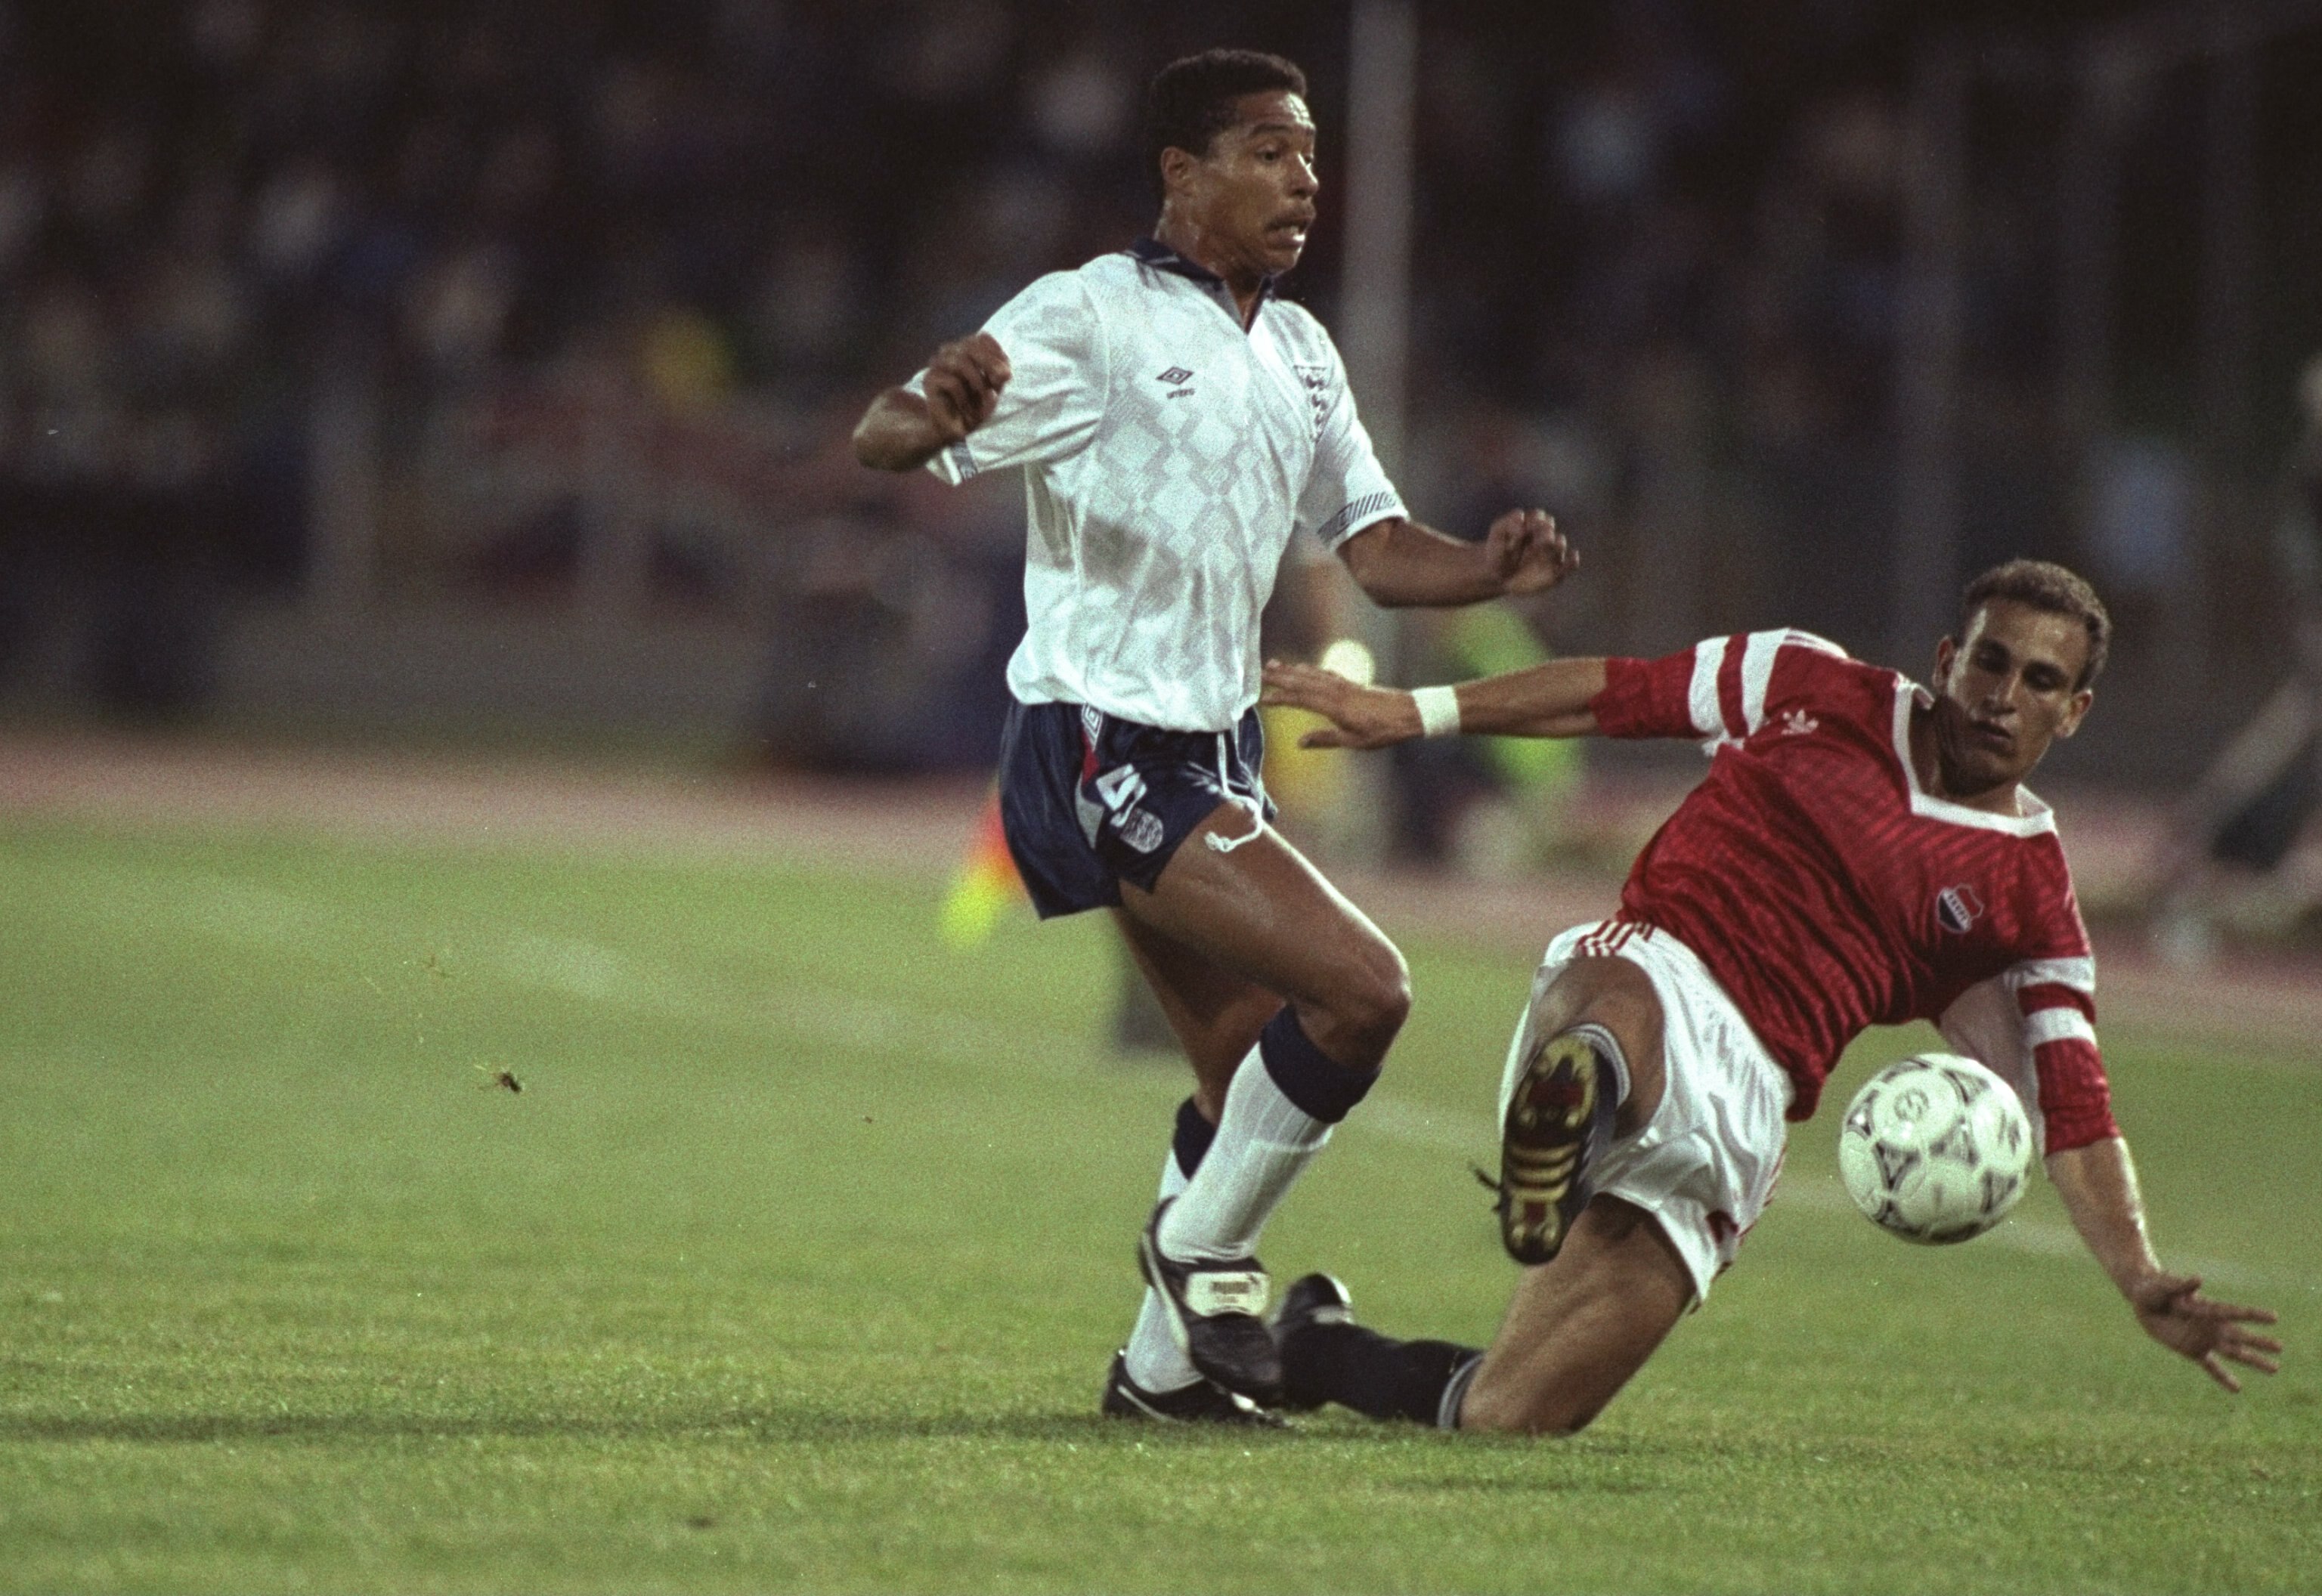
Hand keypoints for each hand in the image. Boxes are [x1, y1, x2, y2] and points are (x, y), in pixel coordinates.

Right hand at [922, 333, 1010, 443]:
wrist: (953, 428)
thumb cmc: (975, 405)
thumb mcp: (994, 390)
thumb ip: (999, 378)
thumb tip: (1005, 372)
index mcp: (966, 349)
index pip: (982, 338)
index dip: (996, 353)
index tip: (1007, 374)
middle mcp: (950, 352)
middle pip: (970, 345)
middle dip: (989, 363)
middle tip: (999, 382)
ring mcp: (937, 364)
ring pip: (961, 362)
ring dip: (977, 381)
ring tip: (982, 398)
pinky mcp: (929, 380)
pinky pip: (952, 382)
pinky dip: (964, 397)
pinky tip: (966, 408)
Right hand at [1261, 660, 1421, 748]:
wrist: (1409, 713)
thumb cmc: (1383, 731)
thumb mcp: (1354, 742)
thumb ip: (1326, 739)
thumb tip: (1300, 742)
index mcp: (1335, 706)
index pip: (1301, 699)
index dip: (1281, 698)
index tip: (1263, 699)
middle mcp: (1337, 691)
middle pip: (1303, 681)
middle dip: (1281, 677)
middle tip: (1261, 672)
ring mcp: (1344, 685)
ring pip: (1313, 674)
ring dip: (1292, 669)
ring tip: (1275, 664)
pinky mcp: (1351, 683)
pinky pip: (1325, 673)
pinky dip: (1311, 669)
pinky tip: (1303, 668)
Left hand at [1484, 509, 1577, 596]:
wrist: (1498, 577)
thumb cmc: (1496, 553)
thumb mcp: (1496, 534)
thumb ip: (1507, 523)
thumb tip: (1521, 517)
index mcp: (1531, 525)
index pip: (1539, 516)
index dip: (1533, 521)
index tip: (1523, 530)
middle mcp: (1544, 537)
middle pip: (1549, 528)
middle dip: (1543, 533)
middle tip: (1534, 543)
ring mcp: (1551, 553)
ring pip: (1560, 543)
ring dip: (1554, 544)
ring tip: (1544, 550)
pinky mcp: (1556, 571)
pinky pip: (1570, 565)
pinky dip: (1573, 561)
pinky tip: (1572, 557)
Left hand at [2128, 1271, 2281, 1391]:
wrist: (2143, 1300)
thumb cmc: (2156, 1288)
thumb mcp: (2165, 1286)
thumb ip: (2182, 1285)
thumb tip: (2199, 1280)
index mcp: (2208, 1307)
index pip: (2235, 1312)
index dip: (2254, 1314)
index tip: (2274, 1317)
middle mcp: (2211, 1325)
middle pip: (2240, 1335)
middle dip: (2260, 1342)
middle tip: (2281, 1348)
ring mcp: (2204, 1339)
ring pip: (2234, 1353)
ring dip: (2253, 1360)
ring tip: (2275, 1369)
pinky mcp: (2192, 1350)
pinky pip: (2211, 1367)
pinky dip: (2223, 1377)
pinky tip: (2238, 1389)